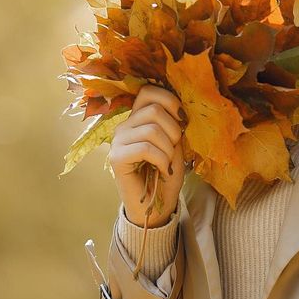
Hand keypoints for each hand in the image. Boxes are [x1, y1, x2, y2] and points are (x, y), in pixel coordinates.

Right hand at [110, 85, 187, 227]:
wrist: (155, 206)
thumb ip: (174, 125)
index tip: (182, 121)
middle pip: (154, 110)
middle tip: (174, 150)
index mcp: (139, 118)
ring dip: (168, 149)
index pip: (149, 91)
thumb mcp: (176, 145)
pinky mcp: (116, 158)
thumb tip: (180, 111)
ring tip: (167, 163)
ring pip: (151, 130)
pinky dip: (161, 160)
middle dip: (174, 131)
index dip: (170, 101)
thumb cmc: (166, 174)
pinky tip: (163, 170)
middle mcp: (125, 125)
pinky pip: (145, 148)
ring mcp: (118, 141)